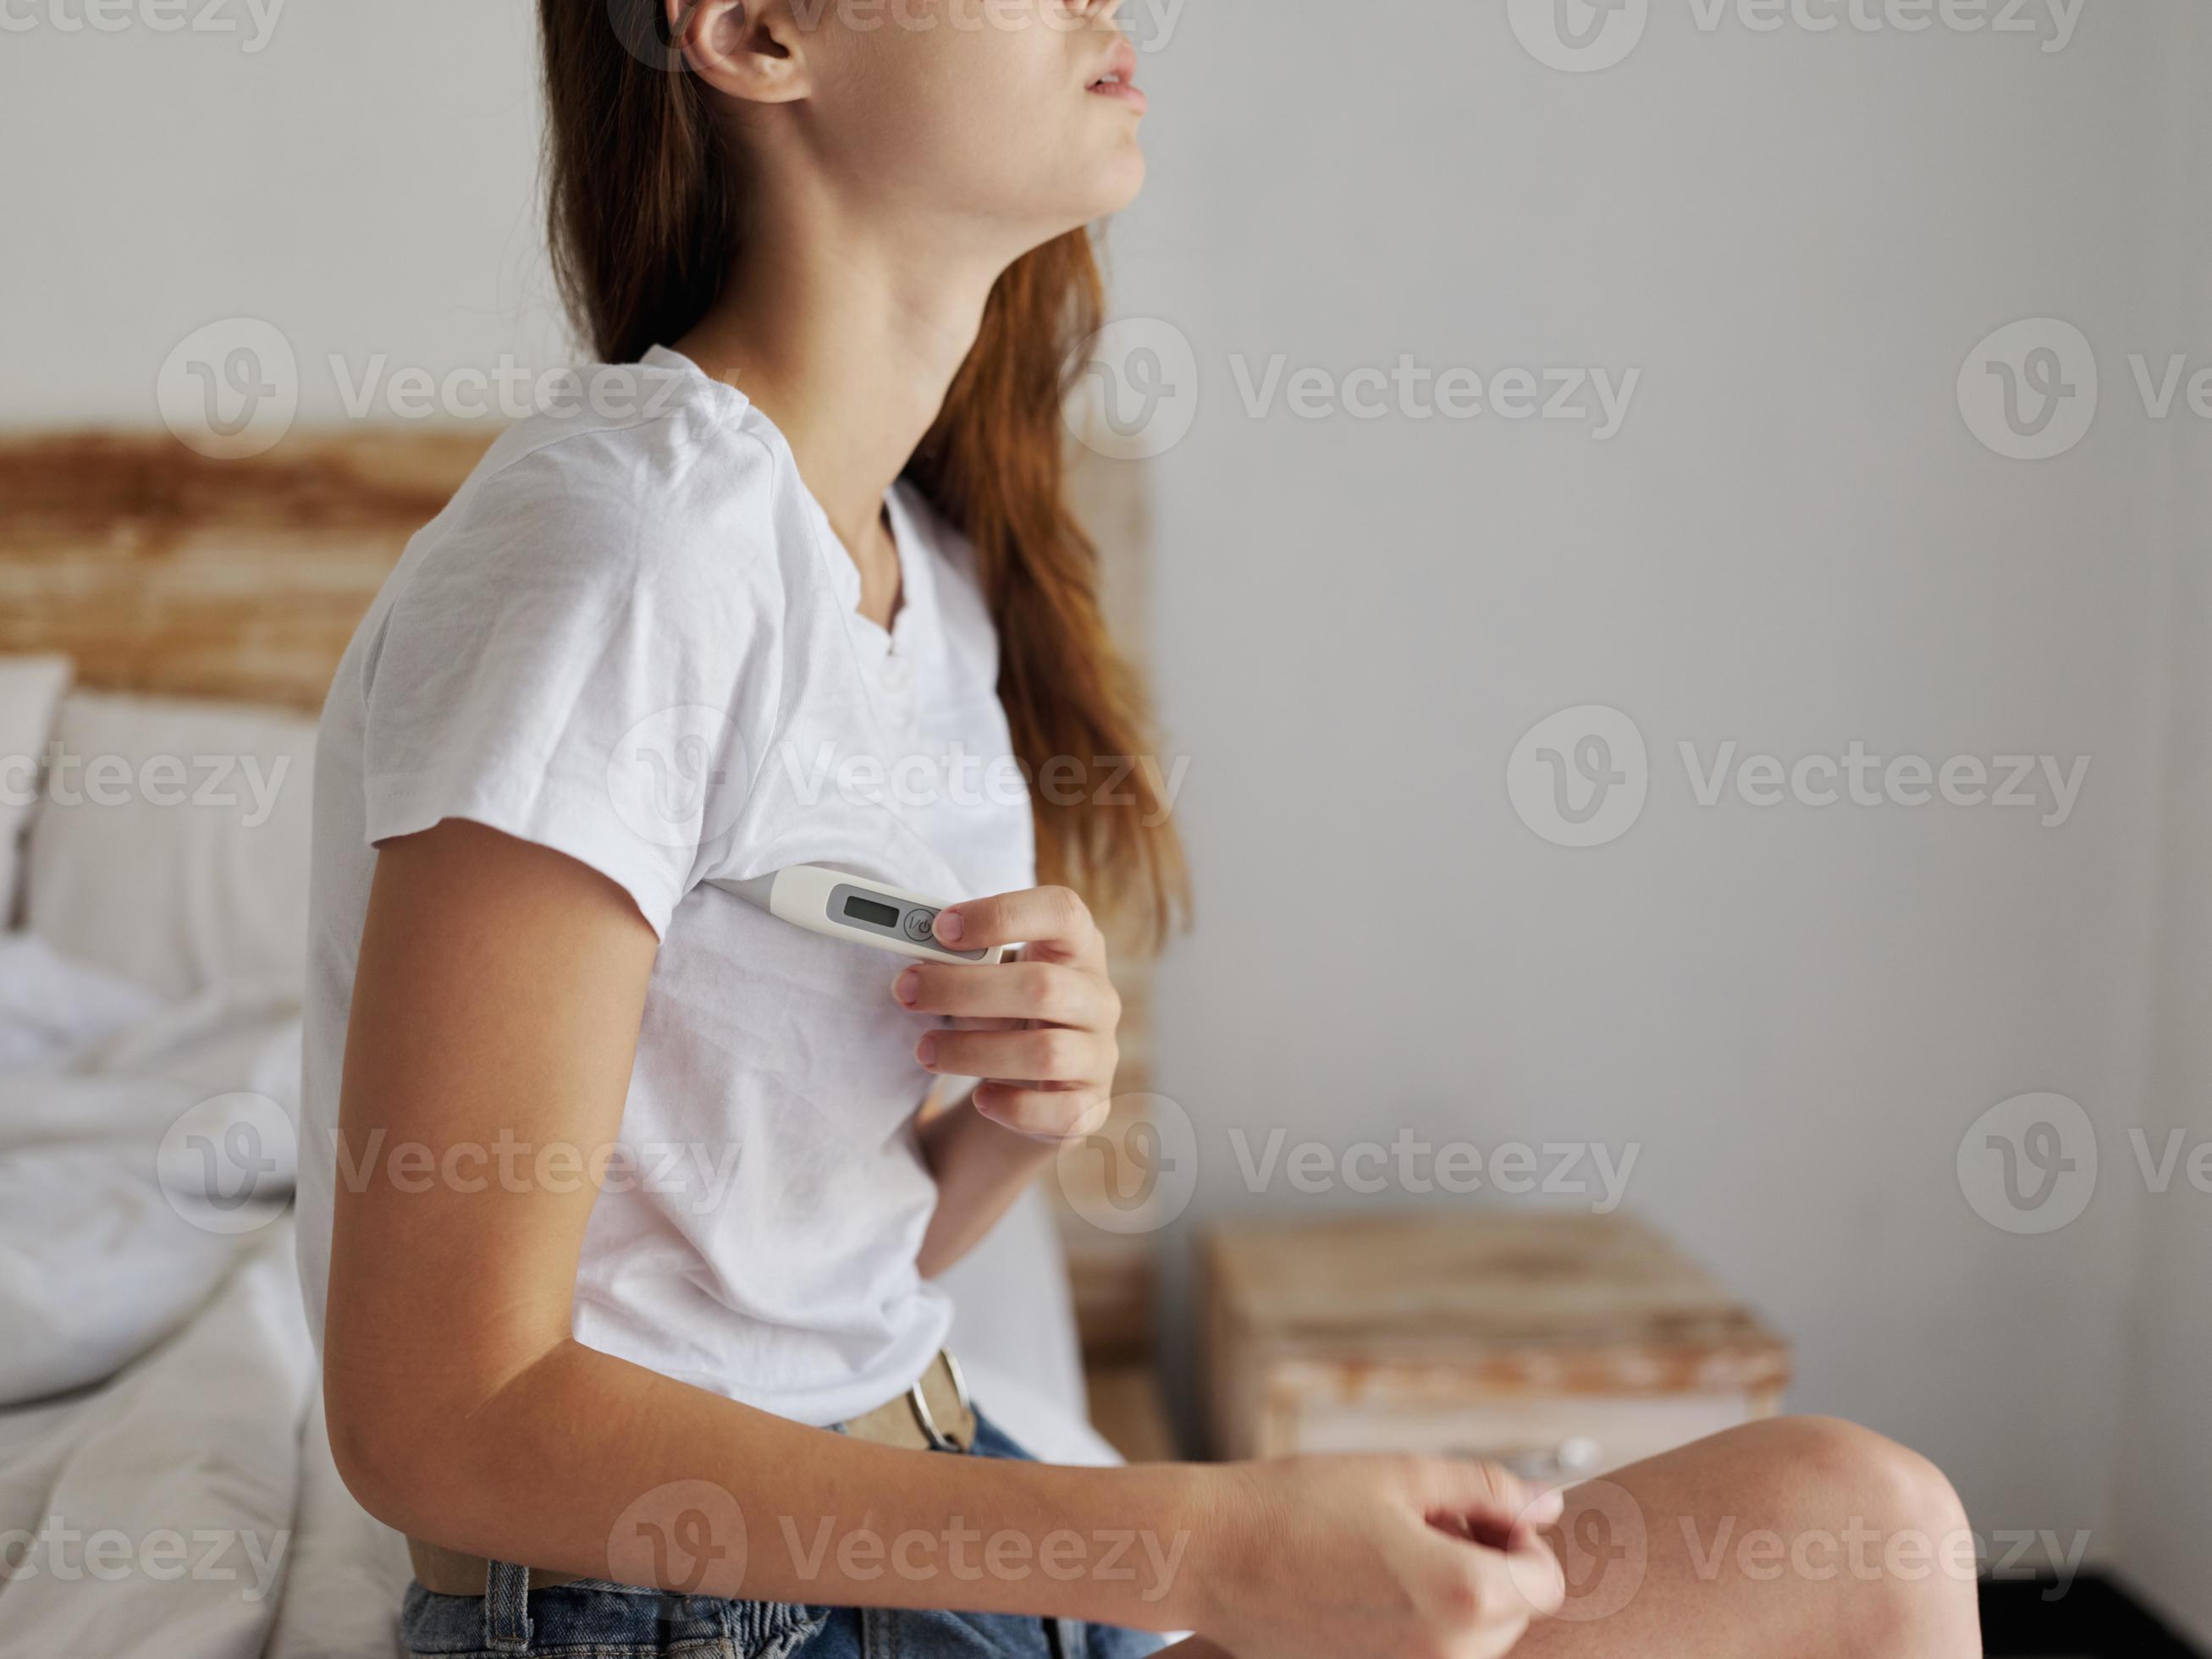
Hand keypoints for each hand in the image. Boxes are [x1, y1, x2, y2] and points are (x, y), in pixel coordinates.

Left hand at [891, 884, 1119, 1141]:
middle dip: (964, 989)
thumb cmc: (1006, 1008)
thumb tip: (914, 954)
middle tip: (907, 990)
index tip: (941, 927)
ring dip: (972, 1051)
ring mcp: (1100, 1054)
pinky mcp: (1091, 1106)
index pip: (1060, 912)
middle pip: (1042, 987)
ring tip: (925, 1049)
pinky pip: (1059, 1112)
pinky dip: (1012, 1106)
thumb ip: (962, 959)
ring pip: (1045, 1053)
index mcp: (1078, 946)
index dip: (1001, 914)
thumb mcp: (991, 973)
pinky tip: (980, 1097)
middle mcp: (1098, 997)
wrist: (1040, 1080)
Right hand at [1193, 1455, 1565, 1658]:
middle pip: (1512, 1616)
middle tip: (1426, 1524)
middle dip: (1489, 1567)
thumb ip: (1486, 1489)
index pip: (1545, 1583)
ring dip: (1457, 1600)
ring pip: (1474, 1643)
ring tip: (1393, 1555)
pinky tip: (1372, 1590)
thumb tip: (1546, 1506)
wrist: (1209, 1556)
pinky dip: (1420, 1628)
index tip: (1470, 1513)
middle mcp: (1445, 1657)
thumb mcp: (1400, 1475)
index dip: (1518, 1538)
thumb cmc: (1299, 1504)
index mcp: (1462, 1596)